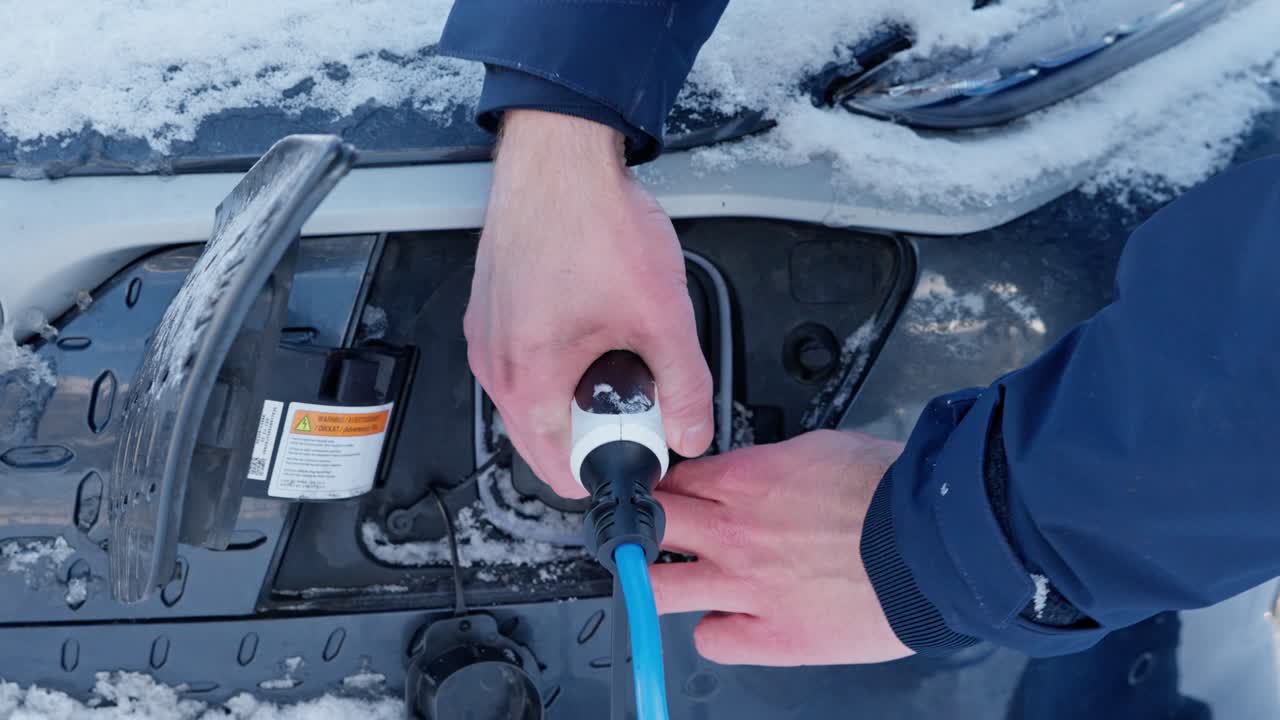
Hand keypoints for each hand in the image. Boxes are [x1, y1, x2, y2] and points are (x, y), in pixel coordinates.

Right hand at [466, 110, 712, 497]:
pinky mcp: (492, 312)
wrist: (561, 155)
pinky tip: (595, 333)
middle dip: (596, 434)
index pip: (560, 471)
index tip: (642, 447)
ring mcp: (486, 337)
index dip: (611, 467)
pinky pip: (524, 366)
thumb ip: (685, 386)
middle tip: (640, 402)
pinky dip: (560, 368)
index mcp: (527, 379)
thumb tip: (692, 431)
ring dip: (579, 399)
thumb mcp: (661, 315)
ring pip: (534, 403)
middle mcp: (494, 365)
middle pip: (545, 440)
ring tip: (622, 361)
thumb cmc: (593, 221)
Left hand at [650, 430, 913, 665]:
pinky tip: (731, 622)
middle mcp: (733, 533)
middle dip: (640, 528)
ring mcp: (745, 588)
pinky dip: (716, 633)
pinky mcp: (771, 636)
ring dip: (652, 584)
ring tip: (663, 584)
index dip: (664, 487)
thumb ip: (776, 465)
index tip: (666, 495)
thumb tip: (766, 472)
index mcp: (745, 480)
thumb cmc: (891, 493)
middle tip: (646, 536)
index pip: (672, 480)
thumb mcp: (823, 448)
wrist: (933, 545)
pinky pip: (712, 641)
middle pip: (647, 526)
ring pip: (656, 589)